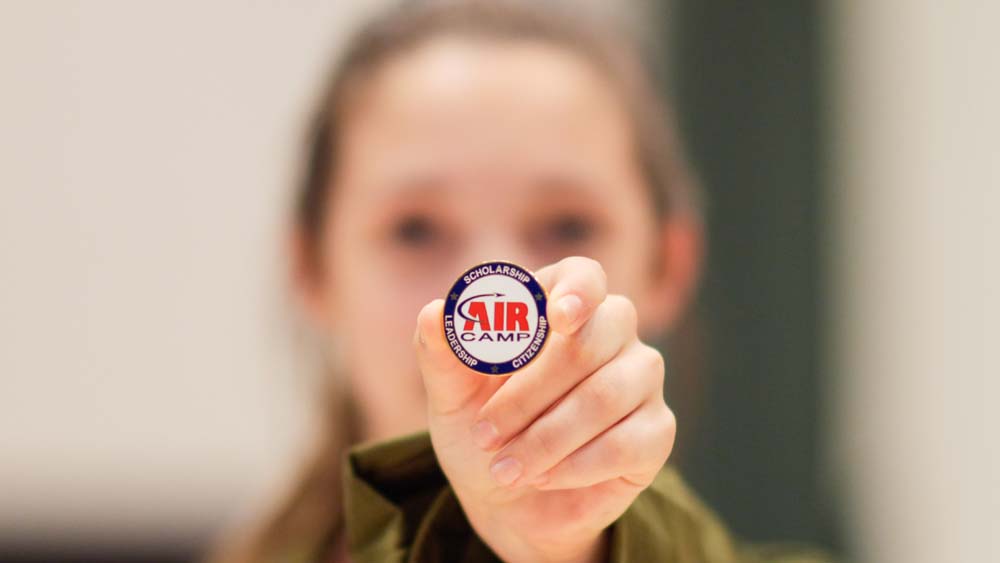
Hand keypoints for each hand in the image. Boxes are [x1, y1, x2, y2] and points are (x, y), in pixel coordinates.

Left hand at [413, 257, 675, 562]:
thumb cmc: (483, 429)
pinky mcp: (656, 432)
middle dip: (532, 391)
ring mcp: (640, 381)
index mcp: (560, 306)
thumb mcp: (451, 395)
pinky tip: (543, 477)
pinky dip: (576, 465)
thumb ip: (441, 352)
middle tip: (486, 434)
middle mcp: (612, 333)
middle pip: (594, 339)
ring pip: (608, 394)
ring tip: (505, 467)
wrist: (506, 501)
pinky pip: (627, 443)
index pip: (583, 276)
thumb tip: (434, 312)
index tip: (558, 317)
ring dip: (547, 437)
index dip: (577, 290)